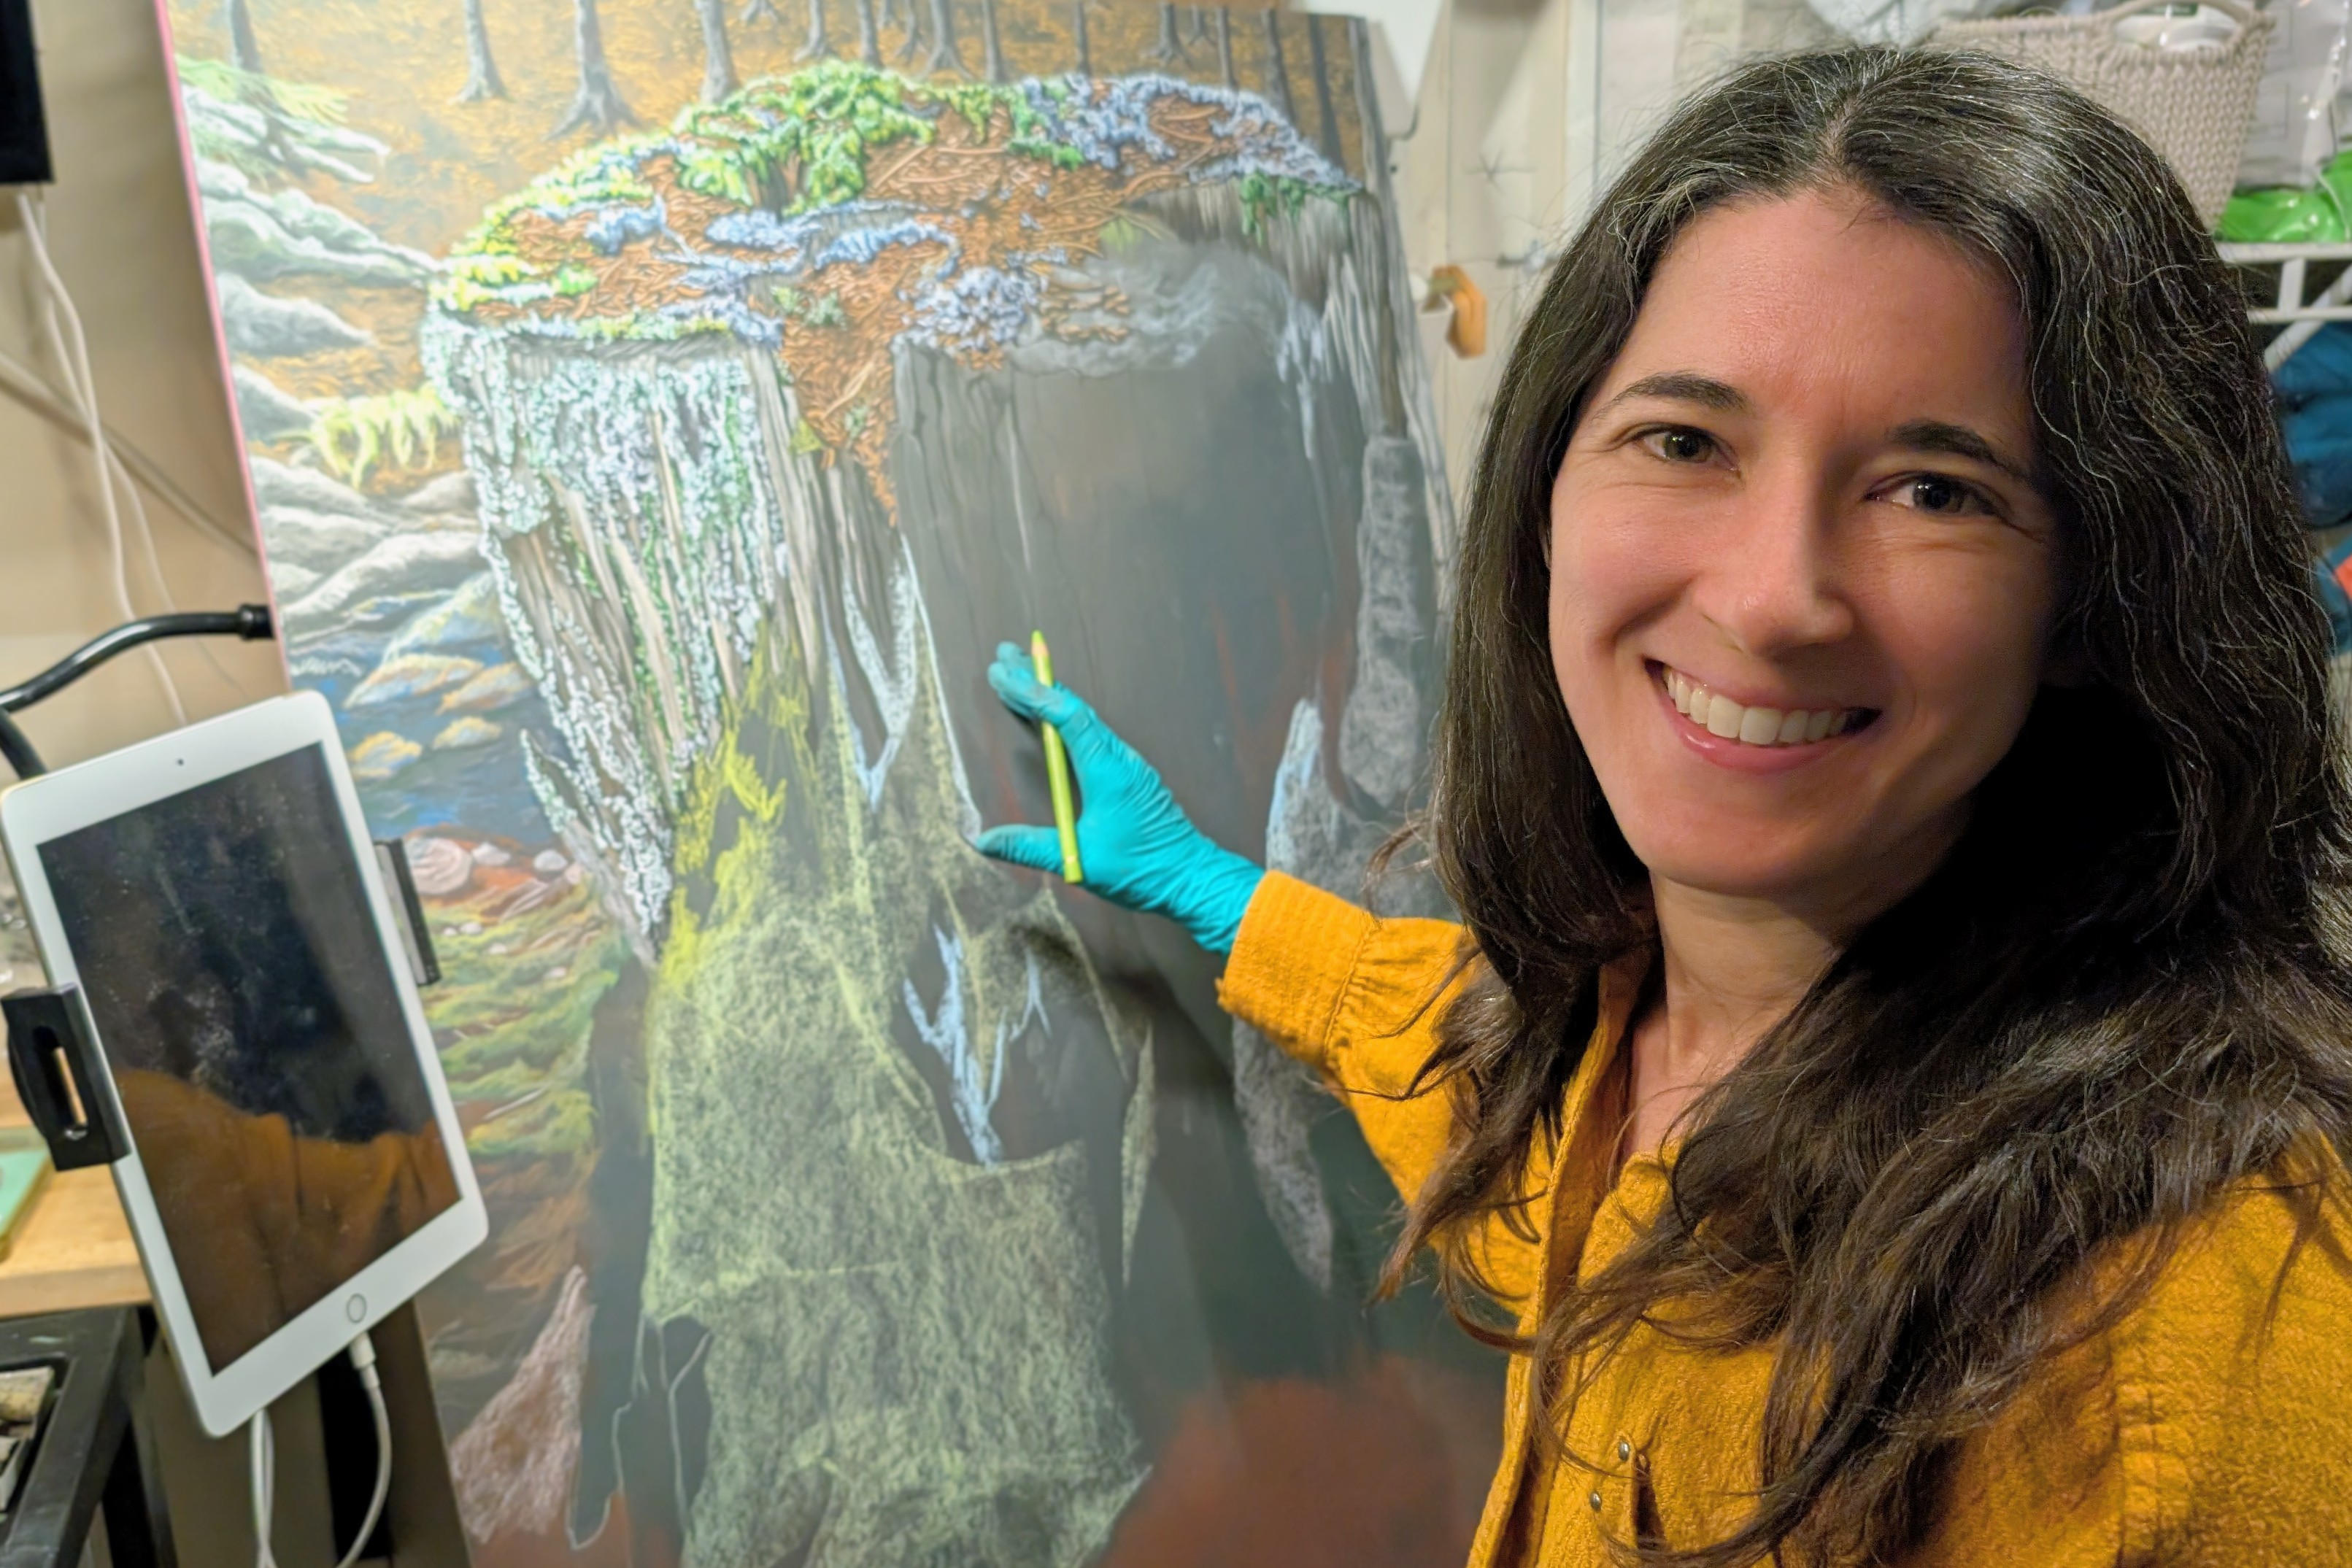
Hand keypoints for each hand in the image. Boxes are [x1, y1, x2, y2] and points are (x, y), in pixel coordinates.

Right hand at [975, 642, 1264, 954]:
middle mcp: (1119, 757)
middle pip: (1073, 707)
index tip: (1000, 674)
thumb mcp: (1078, 860)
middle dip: (1036, 679)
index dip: (1032, 693)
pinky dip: (1064, 715)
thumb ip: (1029, 847)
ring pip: (1083, 717)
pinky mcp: (1128, 773)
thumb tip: (982, 840)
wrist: (1191, 877)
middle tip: (1004, 653)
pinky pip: (1091, 732)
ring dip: (1050, 695)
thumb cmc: (1141, 869)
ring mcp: (1126, 763)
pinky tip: (1051, 715)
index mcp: (1108, 769)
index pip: (1066, 717)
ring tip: (1019, 673)